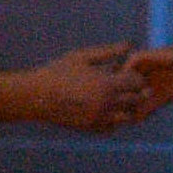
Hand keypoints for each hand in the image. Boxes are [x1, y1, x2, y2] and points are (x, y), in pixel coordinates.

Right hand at [0, 44, 151, 131]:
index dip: (135, 77)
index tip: (125, 74)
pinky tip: (103, 110)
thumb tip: (130, 44)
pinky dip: (113, 120)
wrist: (35, 96)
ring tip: (115, 99)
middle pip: (136, 100)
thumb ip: (109, 52)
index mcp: (106, 84)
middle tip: (124, 86)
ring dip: (126, 108)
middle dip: (135, 92)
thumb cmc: (57, 72)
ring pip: (127, 116)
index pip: (137, 82)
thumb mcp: (82, 57)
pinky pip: (111, 127)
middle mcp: (106, 103)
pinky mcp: (89, 127)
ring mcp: (98, 118)